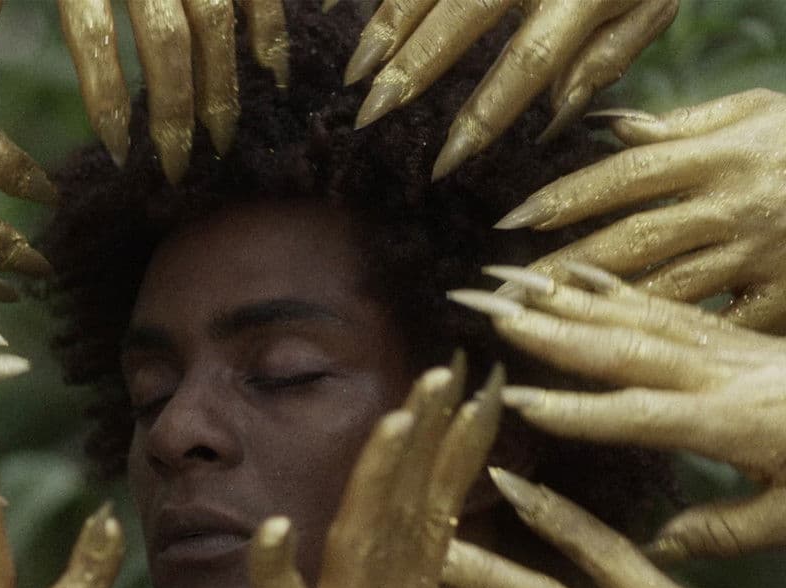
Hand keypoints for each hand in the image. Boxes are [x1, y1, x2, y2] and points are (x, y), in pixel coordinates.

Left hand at [56, 0, 287, 181]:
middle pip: (165, 43)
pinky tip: (274, 76)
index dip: (106, 97)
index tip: (117, 152)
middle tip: (178, 169)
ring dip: (220, 86)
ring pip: (214, 25)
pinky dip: (271, 33)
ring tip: (221, 140)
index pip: (95, 36)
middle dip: (175, 112)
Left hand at [248, 357, 501, 587]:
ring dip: (379, 480)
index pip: (437, 514)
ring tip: (396, 419)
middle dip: (432, 440)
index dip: (457, 454)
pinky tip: (268, 527)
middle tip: (449, 371)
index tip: (480, 396)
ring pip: (361, 544)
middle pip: (409, 511)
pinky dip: (274, 569)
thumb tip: (430, 552)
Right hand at [340, 0, 676, 178]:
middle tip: (371, 115)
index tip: (446, 160)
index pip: (527, 62)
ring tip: (354, 74)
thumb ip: (606, 59)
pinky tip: (345, 17)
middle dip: (410, 69)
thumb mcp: (653, 4)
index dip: (483, 114)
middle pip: (460, 16)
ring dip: (383, 27)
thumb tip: (552, 120)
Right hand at [450, 263, 785, 559]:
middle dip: (549, 330)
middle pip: (623, 347)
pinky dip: (612, 285)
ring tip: (506, 283)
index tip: (513, 400)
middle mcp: (719, 372)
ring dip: (564, 297)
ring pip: (633, 314)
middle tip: (486, 312)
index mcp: (733, 422)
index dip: (576, 409)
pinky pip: (663, 302)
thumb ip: (726, 528)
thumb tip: (658, 540)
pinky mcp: (730, 331)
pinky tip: (572, 272)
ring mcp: (724, 344)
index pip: (639, 416)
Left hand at [497, 89, 785, 331]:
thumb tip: (609, 128)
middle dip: (559, 268)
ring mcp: (761, 255)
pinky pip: (722, 326)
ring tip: (534, 331)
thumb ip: (683, 126)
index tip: (513, 220)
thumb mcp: (757, 112)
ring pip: (664, 289)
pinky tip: (618, 366)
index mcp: (723, 155)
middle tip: (497, 292)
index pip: (627, 174)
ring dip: (594, 314)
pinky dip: (671, 346)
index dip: (567, 196)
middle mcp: (735, 205)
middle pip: (632, 239)